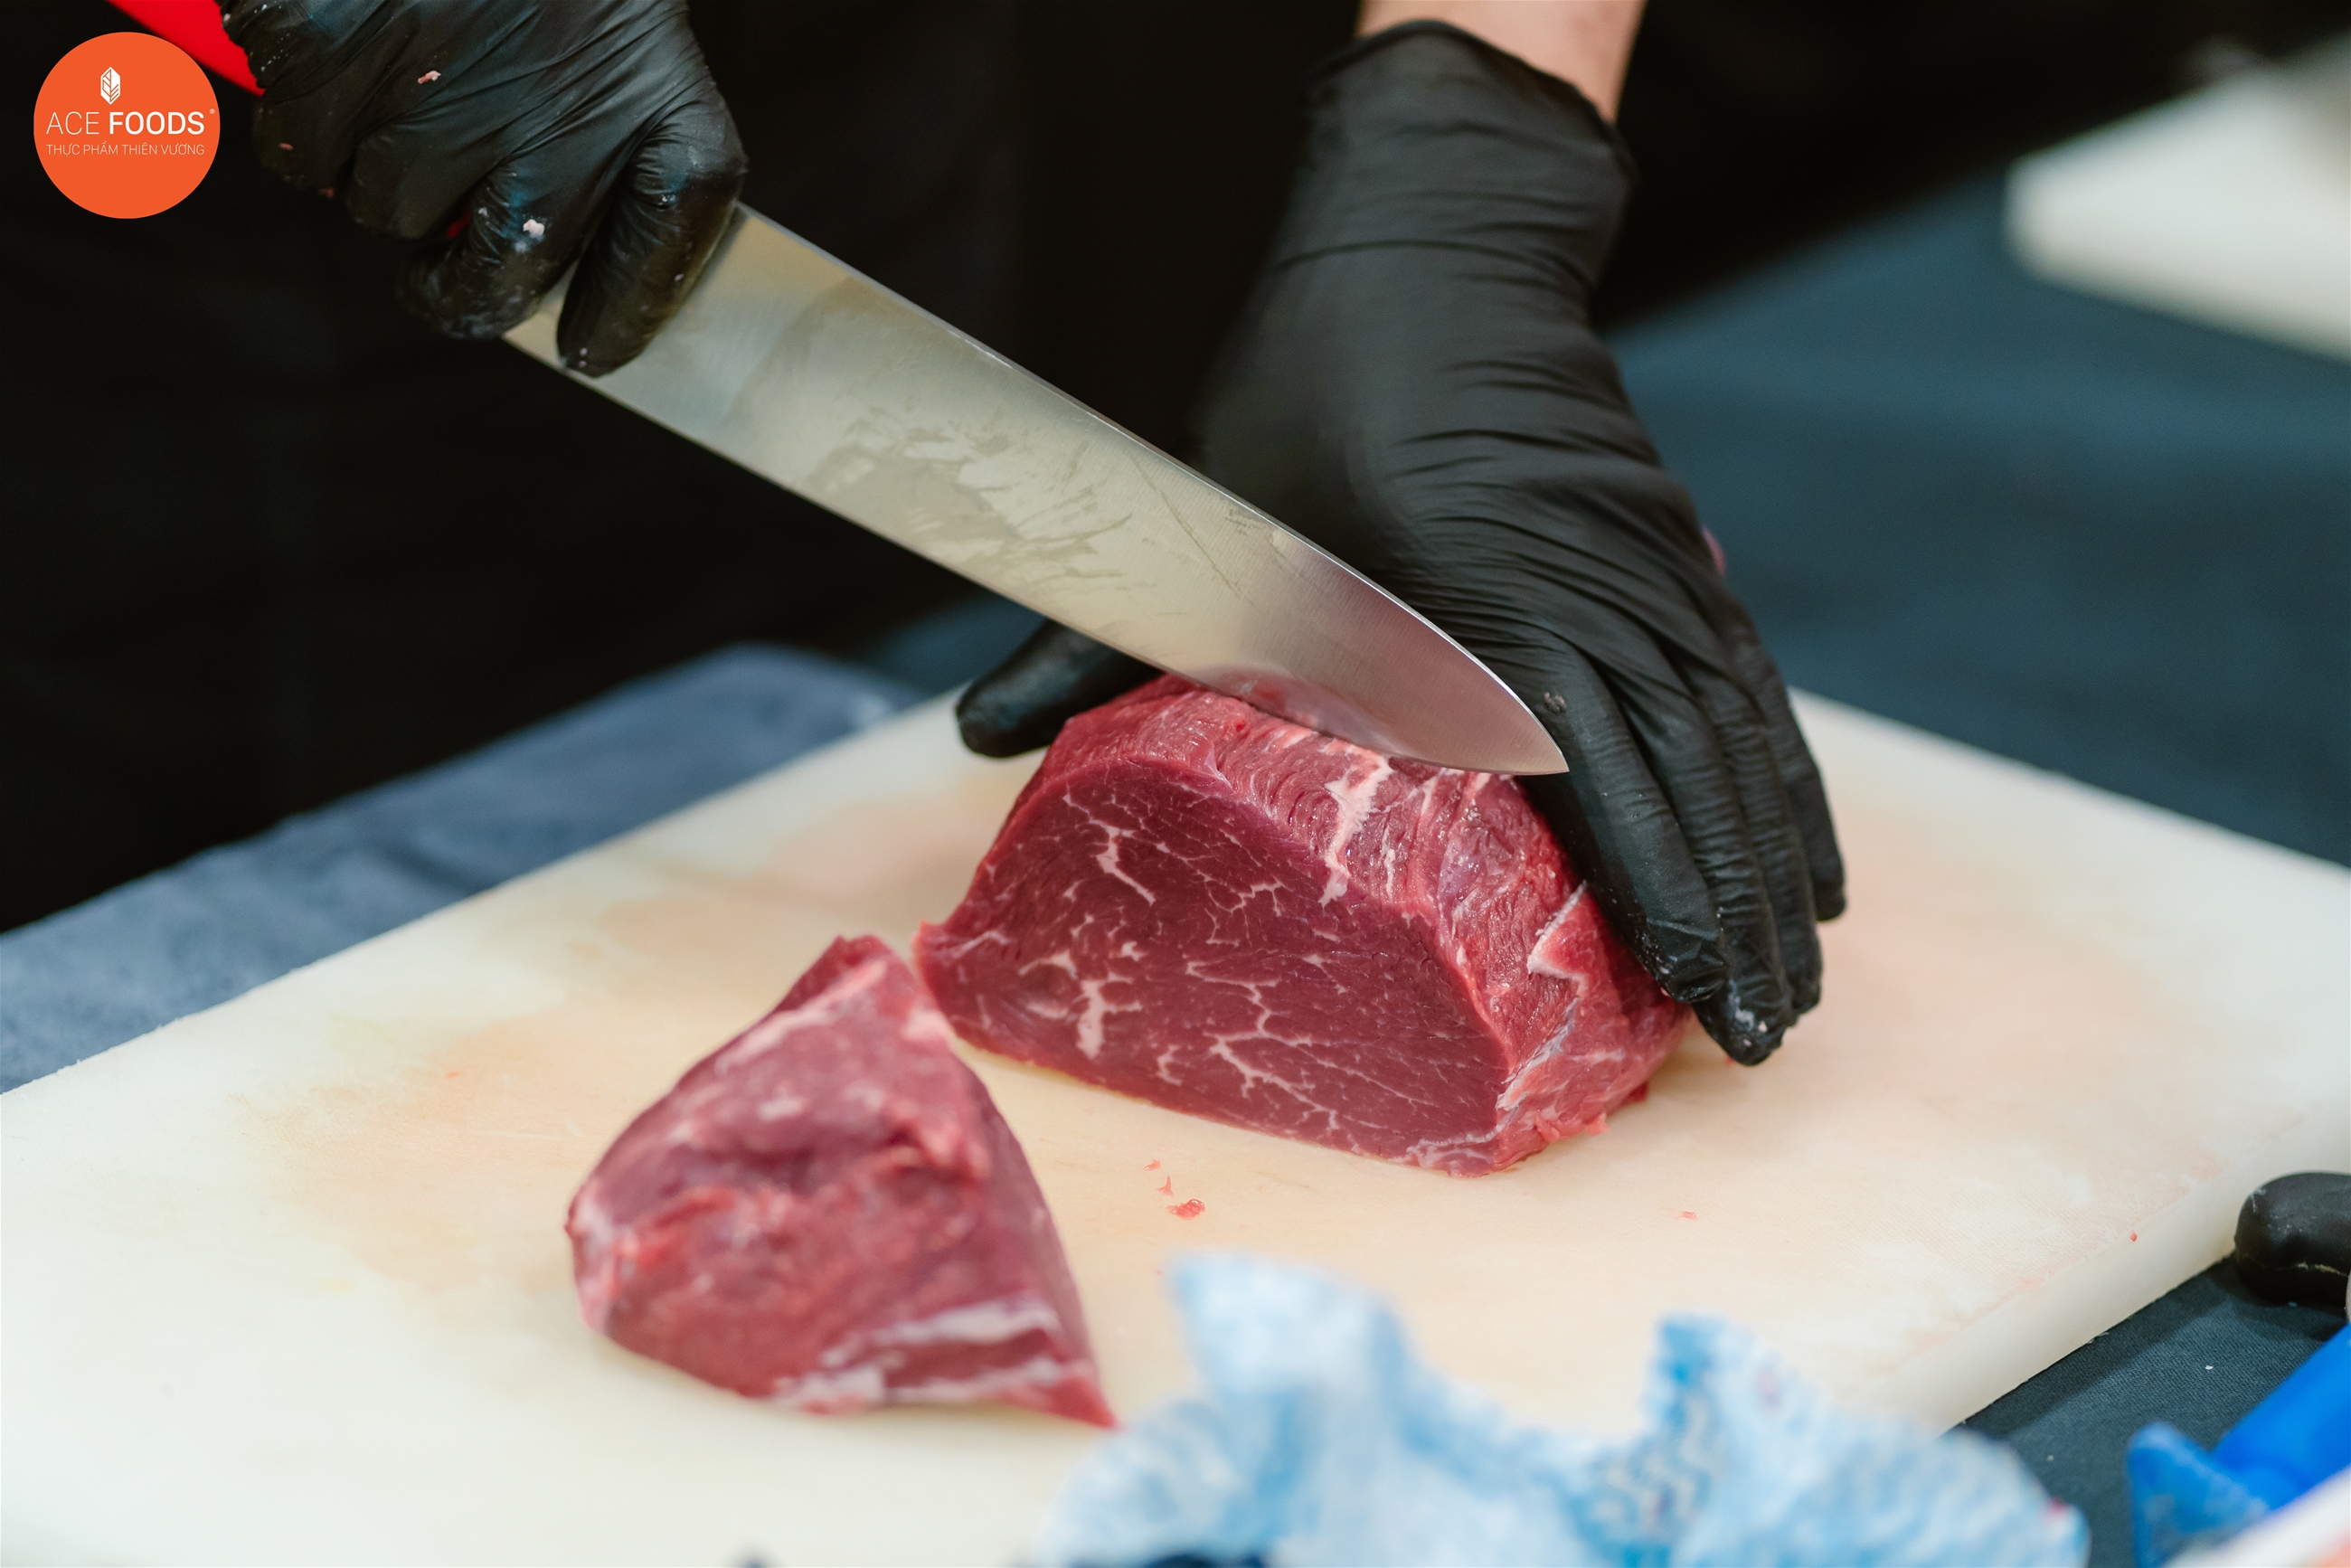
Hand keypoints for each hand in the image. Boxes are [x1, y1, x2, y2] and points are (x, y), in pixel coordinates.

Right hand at [225, 0, 745, 373]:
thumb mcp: (626, 47)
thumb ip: (617, 168)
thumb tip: (573, 318)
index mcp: (662, 115)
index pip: (654, 262)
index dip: (619, 315)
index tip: (590, 346)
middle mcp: (565, 122)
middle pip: (491, 280)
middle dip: (459, 277)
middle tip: (450, 238)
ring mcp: (444, 92)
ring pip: (381, 212)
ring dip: (377, 169)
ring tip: (412, 78)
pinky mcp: (330, 51)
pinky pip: (297, 153)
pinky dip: (303, 118)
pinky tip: (344, 53)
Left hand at [958, 24, 1843, 1062]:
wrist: (1436, 236)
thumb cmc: (1316, 389)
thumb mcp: (1209, 517)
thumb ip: (1102, 636)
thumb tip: (971, 736)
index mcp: (1491, 612)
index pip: (1604, 780)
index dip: (1661, 897)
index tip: (1695, 1003)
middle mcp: (1599, 601)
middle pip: (1696, 783)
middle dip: (1734, 921)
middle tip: (1763, 1042)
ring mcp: (1655, 576)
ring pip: (1740, 745)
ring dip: (1773, 867)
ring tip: (1795, 983)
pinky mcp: (1675, 558)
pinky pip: (1753, 690)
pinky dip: (1785, 781)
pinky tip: (1804, 858)